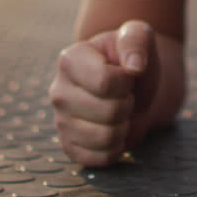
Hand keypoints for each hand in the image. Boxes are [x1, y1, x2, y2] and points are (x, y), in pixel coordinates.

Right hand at [49, 20, 157, 166]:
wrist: (131, 85)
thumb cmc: (131, 58)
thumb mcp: (138, 36)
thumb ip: (136, 40)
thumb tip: (135, 66)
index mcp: (69, 60)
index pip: (105, 82)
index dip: (127, 80)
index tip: (126, 74)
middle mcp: (58, 92)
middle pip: (109, 112)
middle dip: (128, 104)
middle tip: (125, 95)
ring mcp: (61, 122)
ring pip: (105, 138)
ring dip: (124, 126)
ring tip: (120, 112)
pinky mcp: (69, 147)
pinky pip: (99, 159)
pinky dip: (116, 148)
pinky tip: (114, 131)